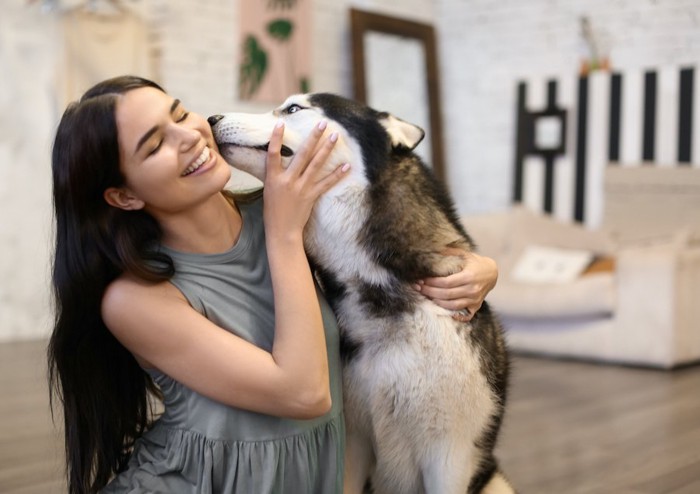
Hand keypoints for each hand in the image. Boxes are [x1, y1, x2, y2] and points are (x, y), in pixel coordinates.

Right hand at [263, 120, 348, 240]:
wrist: (282, 231)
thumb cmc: (273, 210)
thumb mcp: (269, 189)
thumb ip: (276, 173)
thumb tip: (280, 157)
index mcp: (273, 178)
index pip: (273, 154)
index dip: (276, 138)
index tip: (281, 123)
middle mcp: (287, 180)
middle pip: (302, 154)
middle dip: (313, 137)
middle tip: (322, 122)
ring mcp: (301, 188)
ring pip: (316, 164)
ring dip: (326, 149)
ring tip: (335, 135)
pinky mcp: (311, 196)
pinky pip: (326, 183)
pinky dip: (337, 174)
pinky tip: (347, 165)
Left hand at [415, 249, 497, 321]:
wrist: (493, 273)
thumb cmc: (475, 262)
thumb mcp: (464, 254)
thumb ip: (449, 252)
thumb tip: (432, 249)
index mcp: (469, 276)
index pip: (446, 282)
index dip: (432, 282)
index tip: (422, 279)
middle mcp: (472, 289)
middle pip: (446, 294)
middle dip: (430, 292)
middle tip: (418, 288)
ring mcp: (475, 300)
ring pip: (452, 305)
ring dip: (437, 302)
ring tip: (426, 296)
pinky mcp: (476, 306)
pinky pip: (465, 315)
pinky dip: (454, 315)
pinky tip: (443, 310)